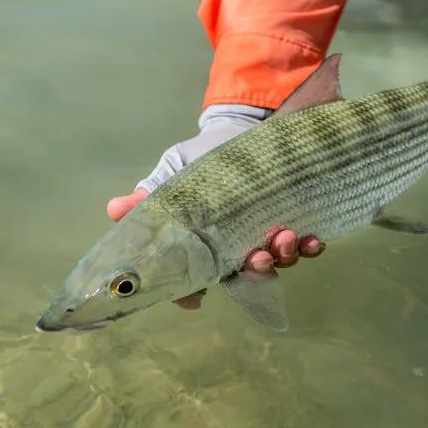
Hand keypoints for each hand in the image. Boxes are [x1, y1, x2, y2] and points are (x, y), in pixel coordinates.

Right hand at [106, 104, 324, 310]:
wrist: (248, 128)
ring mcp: (267, 238)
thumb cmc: (207, 157)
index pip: (193, 279)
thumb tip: (113, 208)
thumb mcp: (176, 173)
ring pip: (276, 262)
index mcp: (204, 244)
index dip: (191, 294)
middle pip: (243, 275)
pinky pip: (305, 246)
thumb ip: (153, 195)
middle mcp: (236, 248)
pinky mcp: (294, 222)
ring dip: (283, 256)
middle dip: (254, 270)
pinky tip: (314, 239)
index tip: (197, 299)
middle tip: (258, 257)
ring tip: (284, 236)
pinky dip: (310, 247)